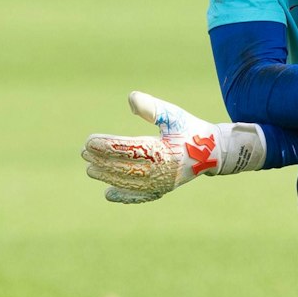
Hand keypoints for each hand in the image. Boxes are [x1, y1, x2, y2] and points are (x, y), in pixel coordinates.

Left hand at [82, 92, 265, 203]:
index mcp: (165, 150)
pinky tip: (108, 195)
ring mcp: (164, 183)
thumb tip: (131, 99)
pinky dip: (125, 196)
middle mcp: (164, 170)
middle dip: (102, 161)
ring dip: (108, 177)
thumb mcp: (173, 114)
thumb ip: (152, 107)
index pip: (129, 149)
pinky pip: (141, 196)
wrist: (213, 151)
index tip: (89, 141)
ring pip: (129, 182)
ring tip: (90, 170)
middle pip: (125, 167)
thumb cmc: (189, 128)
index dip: (107, 146)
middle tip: (84, 153)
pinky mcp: (164, 189)